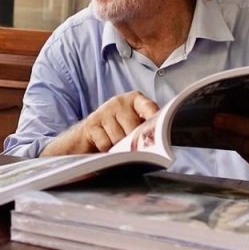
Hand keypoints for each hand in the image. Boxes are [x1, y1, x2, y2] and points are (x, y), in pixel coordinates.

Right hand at [41, 91, 158, 155]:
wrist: (88, 135)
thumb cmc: (116, 131)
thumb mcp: (133, 125)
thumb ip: (145, 127)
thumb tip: (160, 141)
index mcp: (135, 100)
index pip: (150, 108)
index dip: (156, 121)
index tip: (160, 134)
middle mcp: (120, 101)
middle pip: (134, 127)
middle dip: (134, 141)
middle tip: (132, 146)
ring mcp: (105, 111)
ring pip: (120, 137)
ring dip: (119, 147)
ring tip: (116, 144)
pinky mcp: (92, 123)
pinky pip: (106, 143)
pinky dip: (107, 149)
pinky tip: (105, 145)